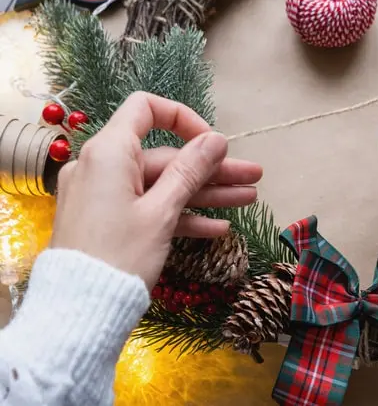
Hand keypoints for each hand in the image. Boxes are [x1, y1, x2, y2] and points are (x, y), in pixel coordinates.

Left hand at [50, 92, 261, 289]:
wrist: (79, 311)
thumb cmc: (120, 255)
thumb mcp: (162, 211)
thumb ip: (190, 170)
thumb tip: (216, 139)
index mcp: (109, 152)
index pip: (146, 109)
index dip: (184, 119)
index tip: (212, 143)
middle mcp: (103, 167)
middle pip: (165, 157)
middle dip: (212, 169)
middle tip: (253, 177)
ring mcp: (105, 196)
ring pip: (163, 185)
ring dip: (205, 193)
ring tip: (248, 199)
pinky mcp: (109, 222)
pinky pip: (149, 208)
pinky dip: (180, 214)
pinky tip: (218, 227)